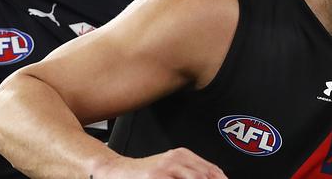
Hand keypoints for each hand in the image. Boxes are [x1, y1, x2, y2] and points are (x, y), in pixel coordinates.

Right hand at [98, 148, 226, 178]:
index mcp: (183, 155)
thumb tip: (213, 178)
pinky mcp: (156, 177)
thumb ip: (190, 173)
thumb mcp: (170, 168)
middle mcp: (176, 159)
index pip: (211, 170)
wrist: (117, 171)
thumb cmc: (144, 174)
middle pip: (204, 176)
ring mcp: (166, 168)